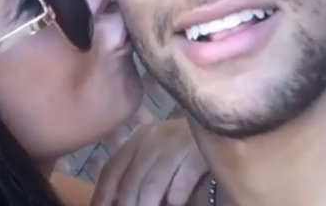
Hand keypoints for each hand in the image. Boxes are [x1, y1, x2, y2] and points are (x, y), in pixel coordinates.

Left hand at [90, 118, 207, 205]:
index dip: (102, 195)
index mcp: (139, 136)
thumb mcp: (156, 156)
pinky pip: (178, 187)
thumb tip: (112, 200)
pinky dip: (176, 199)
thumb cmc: (185, 150)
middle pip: (131, 182)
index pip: (112, 168)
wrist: (223, 127)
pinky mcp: (197, 154)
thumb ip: (136, 173)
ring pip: (151, 188)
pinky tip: (179, 200)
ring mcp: (176, 144)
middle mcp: (154, 137)